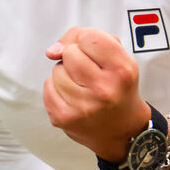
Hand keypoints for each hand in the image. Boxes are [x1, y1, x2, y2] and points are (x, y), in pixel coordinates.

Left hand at [42, 27, 148, 160]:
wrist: (122, 131)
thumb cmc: (118, 89)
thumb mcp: (120, 58)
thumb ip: (90, 39)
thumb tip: (53, 50)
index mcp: (122, 71)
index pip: (89, 38)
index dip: (86, 40)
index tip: (92, 51)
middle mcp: (104, 90)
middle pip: (70, 53)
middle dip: (75, 57)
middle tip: (88, 71)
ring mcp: (82, 106)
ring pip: (57, 70)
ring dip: (65, 74)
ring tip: (82, 86)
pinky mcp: (64, 118)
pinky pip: (47, 87)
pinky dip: (56, 88)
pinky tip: (73, 96)